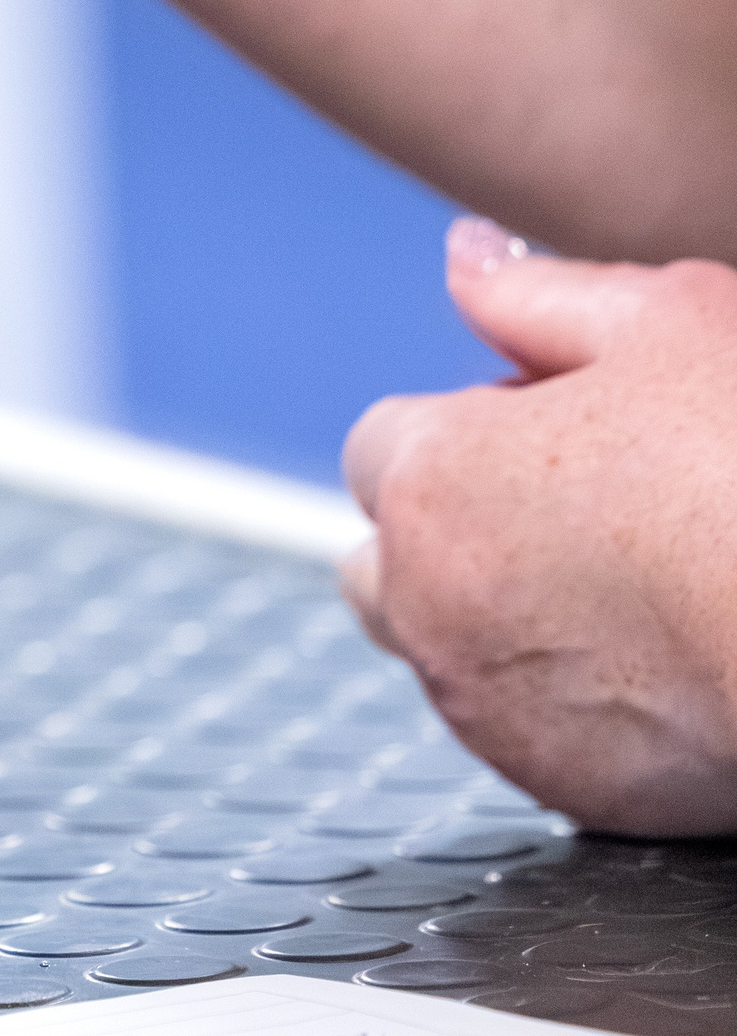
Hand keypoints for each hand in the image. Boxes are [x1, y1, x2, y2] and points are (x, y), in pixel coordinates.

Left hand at [340, 216, 736, 833]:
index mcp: (430, 478)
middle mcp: (428, 598)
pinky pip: (528, 735)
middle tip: (582, 513)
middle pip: (384, 556)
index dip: (467, 433)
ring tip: (635, 586)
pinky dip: (568, 705)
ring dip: (501, 618)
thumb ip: (535, 296)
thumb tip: (463, 256)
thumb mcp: (663, 320)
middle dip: (448, 531)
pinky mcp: (563, 790)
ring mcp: (488, 705)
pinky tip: (662, 662)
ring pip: (448, 651)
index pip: (381, 448)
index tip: (562, 434)